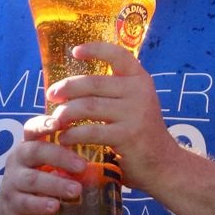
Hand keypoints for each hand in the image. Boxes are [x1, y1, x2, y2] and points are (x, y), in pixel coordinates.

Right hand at [0, 125, 99, 214]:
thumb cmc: (38, 192)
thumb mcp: (51, 172)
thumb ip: (71, 164)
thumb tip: (112, 156)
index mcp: (29, 148)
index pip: (33, 128)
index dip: (44, 124)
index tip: (59, 124)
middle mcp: (17, 161)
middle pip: (35, 151)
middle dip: (59, 156)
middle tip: (82, 166)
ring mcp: (11, 183)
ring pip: (31, 179)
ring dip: (55, 183)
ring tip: (75, 191)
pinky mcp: (11, 205)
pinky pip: (25, 202)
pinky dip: (41, 204)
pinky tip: (55, 207)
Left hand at [41, 43, 185, 195]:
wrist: (164, 164)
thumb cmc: (139, 133)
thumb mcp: (133, 105)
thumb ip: (112, 92)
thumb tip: (70, 86)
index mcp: (139, 80)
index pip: (118, 54)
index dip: (95, 49)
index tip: (75, 51)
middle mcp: (139, 91)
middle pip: (92, 83)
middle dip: (66, 88)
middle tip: (51, 95)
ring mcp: (135, 113)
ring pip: (88, 106)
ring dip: (65, 113)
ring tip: (55, 120)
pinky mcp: (127, 135)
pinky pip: (90, 131)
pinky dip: (72, 134)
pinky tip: (64, 138)